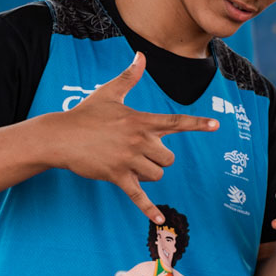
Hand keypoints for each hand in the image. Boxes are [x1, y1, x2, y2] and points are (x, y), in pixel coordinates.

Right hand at [53, 53, 218, 222]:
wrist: (59, 136)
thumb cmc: (85, 114)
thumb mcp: (109, 93)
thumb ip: (129, 76)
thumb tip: (140, 55)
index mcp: (141, 121)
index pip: (176, 122)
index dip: (198, 123)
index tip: (216, 125)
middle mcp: (139, 141)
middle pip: (169, 158)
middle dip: (160, 159)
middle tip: (140, 153)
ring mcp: (128, 160)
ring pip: (157, 175)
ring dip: (150, 174)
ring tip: (131, 165)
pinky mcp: (117, 176)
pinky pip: (138, 196)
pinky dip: (149, 208)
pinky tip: (160, 220)